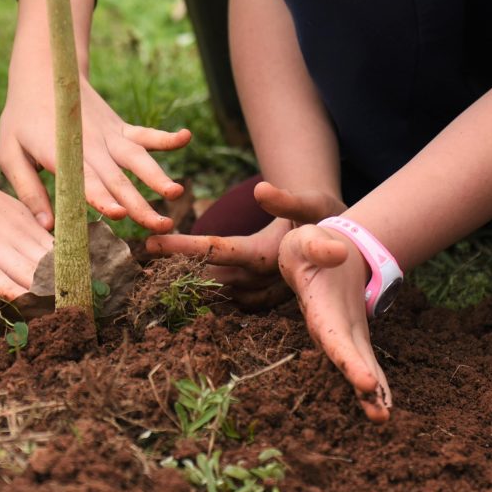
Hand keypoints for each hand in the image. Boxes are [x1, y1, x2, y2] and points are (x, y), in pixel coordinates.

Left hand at [0, 73, 190, 232]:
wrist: (45, 73)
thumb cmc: (21, 119)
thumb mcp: (10, 153)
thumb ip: (28, 189)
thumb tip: (47, 225)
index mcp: (62, 154)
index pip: (86, 181)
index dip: (103, 198)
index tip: (120, 214)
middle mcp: (91, 146)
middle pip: (119, 179)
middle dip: (141, 204)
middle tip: (161, 226)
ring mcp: (110, 135)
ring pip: (137, 159)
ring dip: (158, 176)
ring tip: (177, 193)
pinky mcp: (120, 128)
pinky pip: (146, 134)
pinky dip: (166, 137)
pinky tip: (186, 137)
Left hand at [145, 181, 342, 308]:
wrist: (350, 248)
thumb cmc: (330, 218)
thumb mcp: (315, 204)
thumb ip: (288, 199)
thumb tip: (261, 190)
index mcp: (267, 256)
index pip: (217, 251)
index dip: (183, 247)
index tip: (152, 243)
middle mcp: (261, 281)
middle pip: (207, 275)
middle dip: (174, 267)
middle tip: (142, 254)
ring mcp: (262, 295)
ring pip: (215, 292)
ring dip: (186, 282)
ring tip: (156, 269)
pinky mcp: (263, 300)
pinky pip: (228, 301)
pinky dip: (207, 293)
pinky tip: (185, 283)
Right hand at [279, 224, 391, 421]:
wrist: (317, 250)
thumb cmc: (307, 245)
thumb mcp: (305, 236)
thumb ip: (319, 245)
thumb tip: (340, 252)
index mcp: (316, 305)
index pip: (332, 337)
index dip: (347, 359)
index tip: (365, 381)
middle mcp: (327, 327)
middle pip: (345, 359)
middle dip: (361, 385)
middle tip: (380, 413)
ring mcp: (340, 334)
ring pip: (356, 366)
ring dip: (369, 393)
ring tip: (383, 418)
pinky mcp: (353, 336)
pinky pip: (365, 362)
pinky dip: (375, 383)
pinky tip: (386, 404)